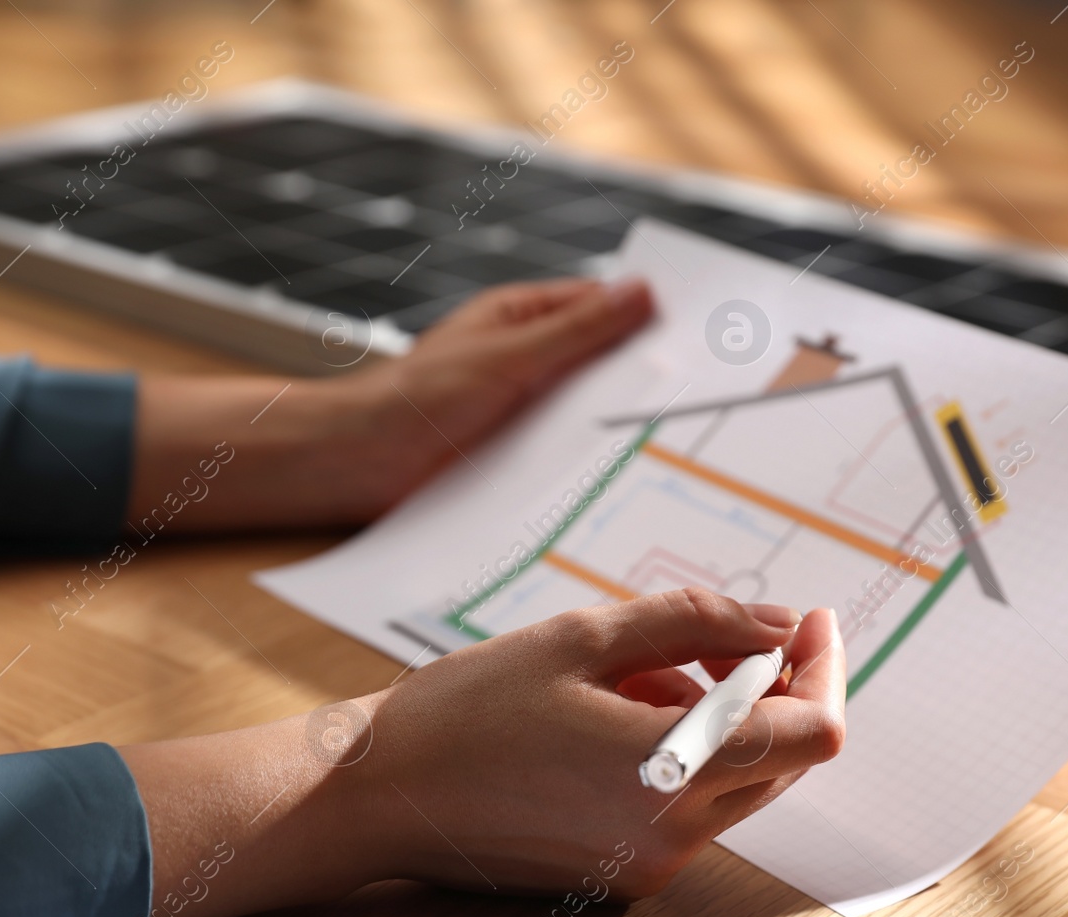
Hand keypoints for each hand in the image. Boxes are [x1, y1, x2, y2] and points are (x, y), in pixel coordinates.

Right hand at [121, 590, 844, 916]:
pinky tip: (610, 716)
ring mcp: (650, 862)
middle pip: (782, 756)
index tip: (810, 620)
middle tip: (706, 634)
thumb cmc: (466, 711)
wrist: (379, 794)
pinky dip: (680, 753)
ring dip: (715, 716)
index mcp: (671, 770)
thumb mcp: (581, 637)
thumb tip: (782, 625)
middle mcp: (674, 831)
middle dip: (765, 685)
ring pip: (735, 778)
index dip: (827, 667)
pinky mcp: (623, 873)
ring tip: (631, 673)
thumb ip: (697, 622)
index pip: (814, 731)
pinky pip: (689, 805)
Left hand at [128, 277, 653, 530]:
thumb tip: (640, 293)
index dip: (650, 315)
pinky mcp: (514, 455)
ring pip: (587, 410)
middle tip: (707, 388)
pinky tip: (626, 473)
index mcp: (522, 318)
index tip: (704, 328)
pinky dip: (592, 459)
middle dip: (644, 372)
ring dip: (618, 422)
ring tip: (677, 433)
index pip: (602, 305)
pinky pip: (565, 452)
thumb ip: (576, 330)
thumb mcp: (509, 357)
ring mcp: (521, 408)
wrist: (360, 465)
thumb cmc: (418, 398)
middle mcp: (526, 359)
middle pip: (601, 359)